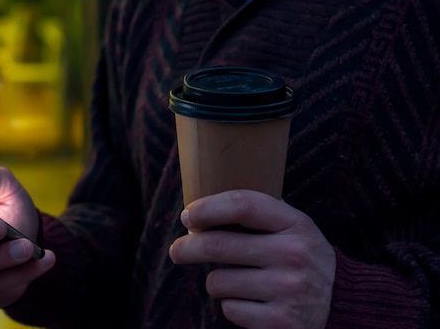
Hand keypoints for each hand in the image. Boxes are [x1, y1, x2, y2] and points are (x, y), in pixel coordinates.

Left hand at [169, 189, 335, 328]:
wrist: (344, 304)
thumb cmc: (300, 257)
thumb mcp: (293, 228)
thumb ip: (258, 214)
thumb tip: (199, 209)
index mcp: (296, 224)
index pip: (243, 205)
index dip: (207, 208)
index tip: (187, 215)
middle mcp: (294, 255)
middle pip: (218, 245)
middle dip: (187, 247)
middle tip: (177, 250)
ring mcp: (288, 290)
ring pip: (218, 281)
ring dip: (216, 282)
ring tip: (236, 281)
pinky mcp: (281, 322)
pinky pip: (230, 309)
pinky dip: (233, 306)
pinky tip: (252, 301)